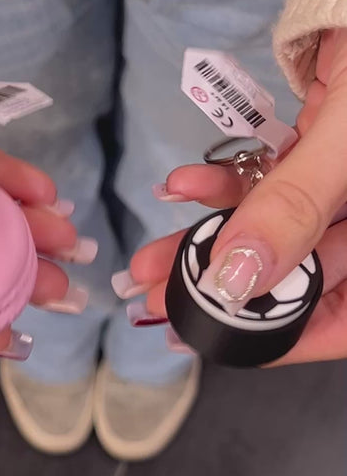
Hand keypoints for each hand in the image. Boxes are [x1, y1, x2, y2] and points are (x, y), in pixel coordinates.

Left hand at [127, 29, 346, 364]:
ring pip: (267, 233)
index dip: (279, 336)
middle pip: (291, 276)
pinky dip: (221, 185)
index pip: (343, 319)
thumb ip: (294, 207)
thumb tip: (235, 277)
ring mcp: (340, 192)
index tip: (212, 335)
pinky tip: (182, 183)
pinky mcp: (311, 159)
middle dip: (217, 285)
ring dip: (203, 240)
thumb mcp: (346, 139)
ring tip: (148, 258)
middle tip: (158, 297)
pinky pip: (264, 185)